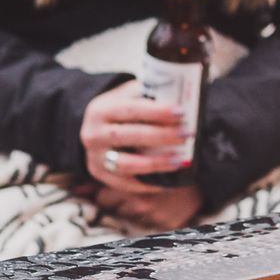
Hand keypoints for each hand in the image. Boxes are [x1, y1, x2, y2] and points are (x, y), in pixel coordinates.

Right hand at [80, 81, 204, 229]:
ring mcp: (96, 158)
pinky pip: (127, 184)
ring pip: (127, 164)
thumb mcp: (128, 96)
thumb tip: (180, 96)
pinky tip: (169, 179)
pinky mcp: (101, 175)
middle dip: (161, 136)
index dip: (157, 112)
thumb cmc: (122, 110)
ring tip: (179, 160)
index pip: (131, 110)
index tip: (180, 112)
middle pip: (130, 136)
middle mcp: (94, 134)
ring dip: (156, 163)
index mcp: (101, 110)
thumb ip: (149, 94)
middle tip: (186, 135)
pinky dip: (149, 183)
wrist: (95, 129)